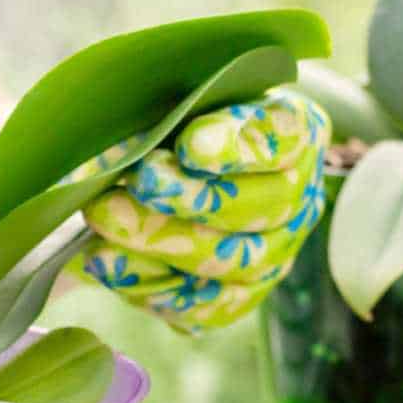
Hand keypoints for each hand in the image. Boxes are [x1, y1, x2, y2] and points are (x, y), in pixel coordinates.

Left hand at [76, 89, 330, 331]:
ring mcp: (273, 256)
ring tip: (105, 218)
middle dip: (190, 199)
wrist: (160, 171)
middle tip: (137, 181)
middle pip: (257, 210)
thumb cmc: (174, 117)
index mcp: (296, 134)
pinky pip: (205, 309)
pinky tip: (105, 262)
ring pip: (232, 265)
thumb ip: (165, 104)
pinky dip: (151, 289)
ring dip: (161, 243)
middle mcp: (297, 200)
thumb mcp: (177, 93)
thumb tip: (125, 144)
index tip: (189, 144)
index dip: (238, 147)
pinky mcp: (237, 297)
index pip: (281, 142)